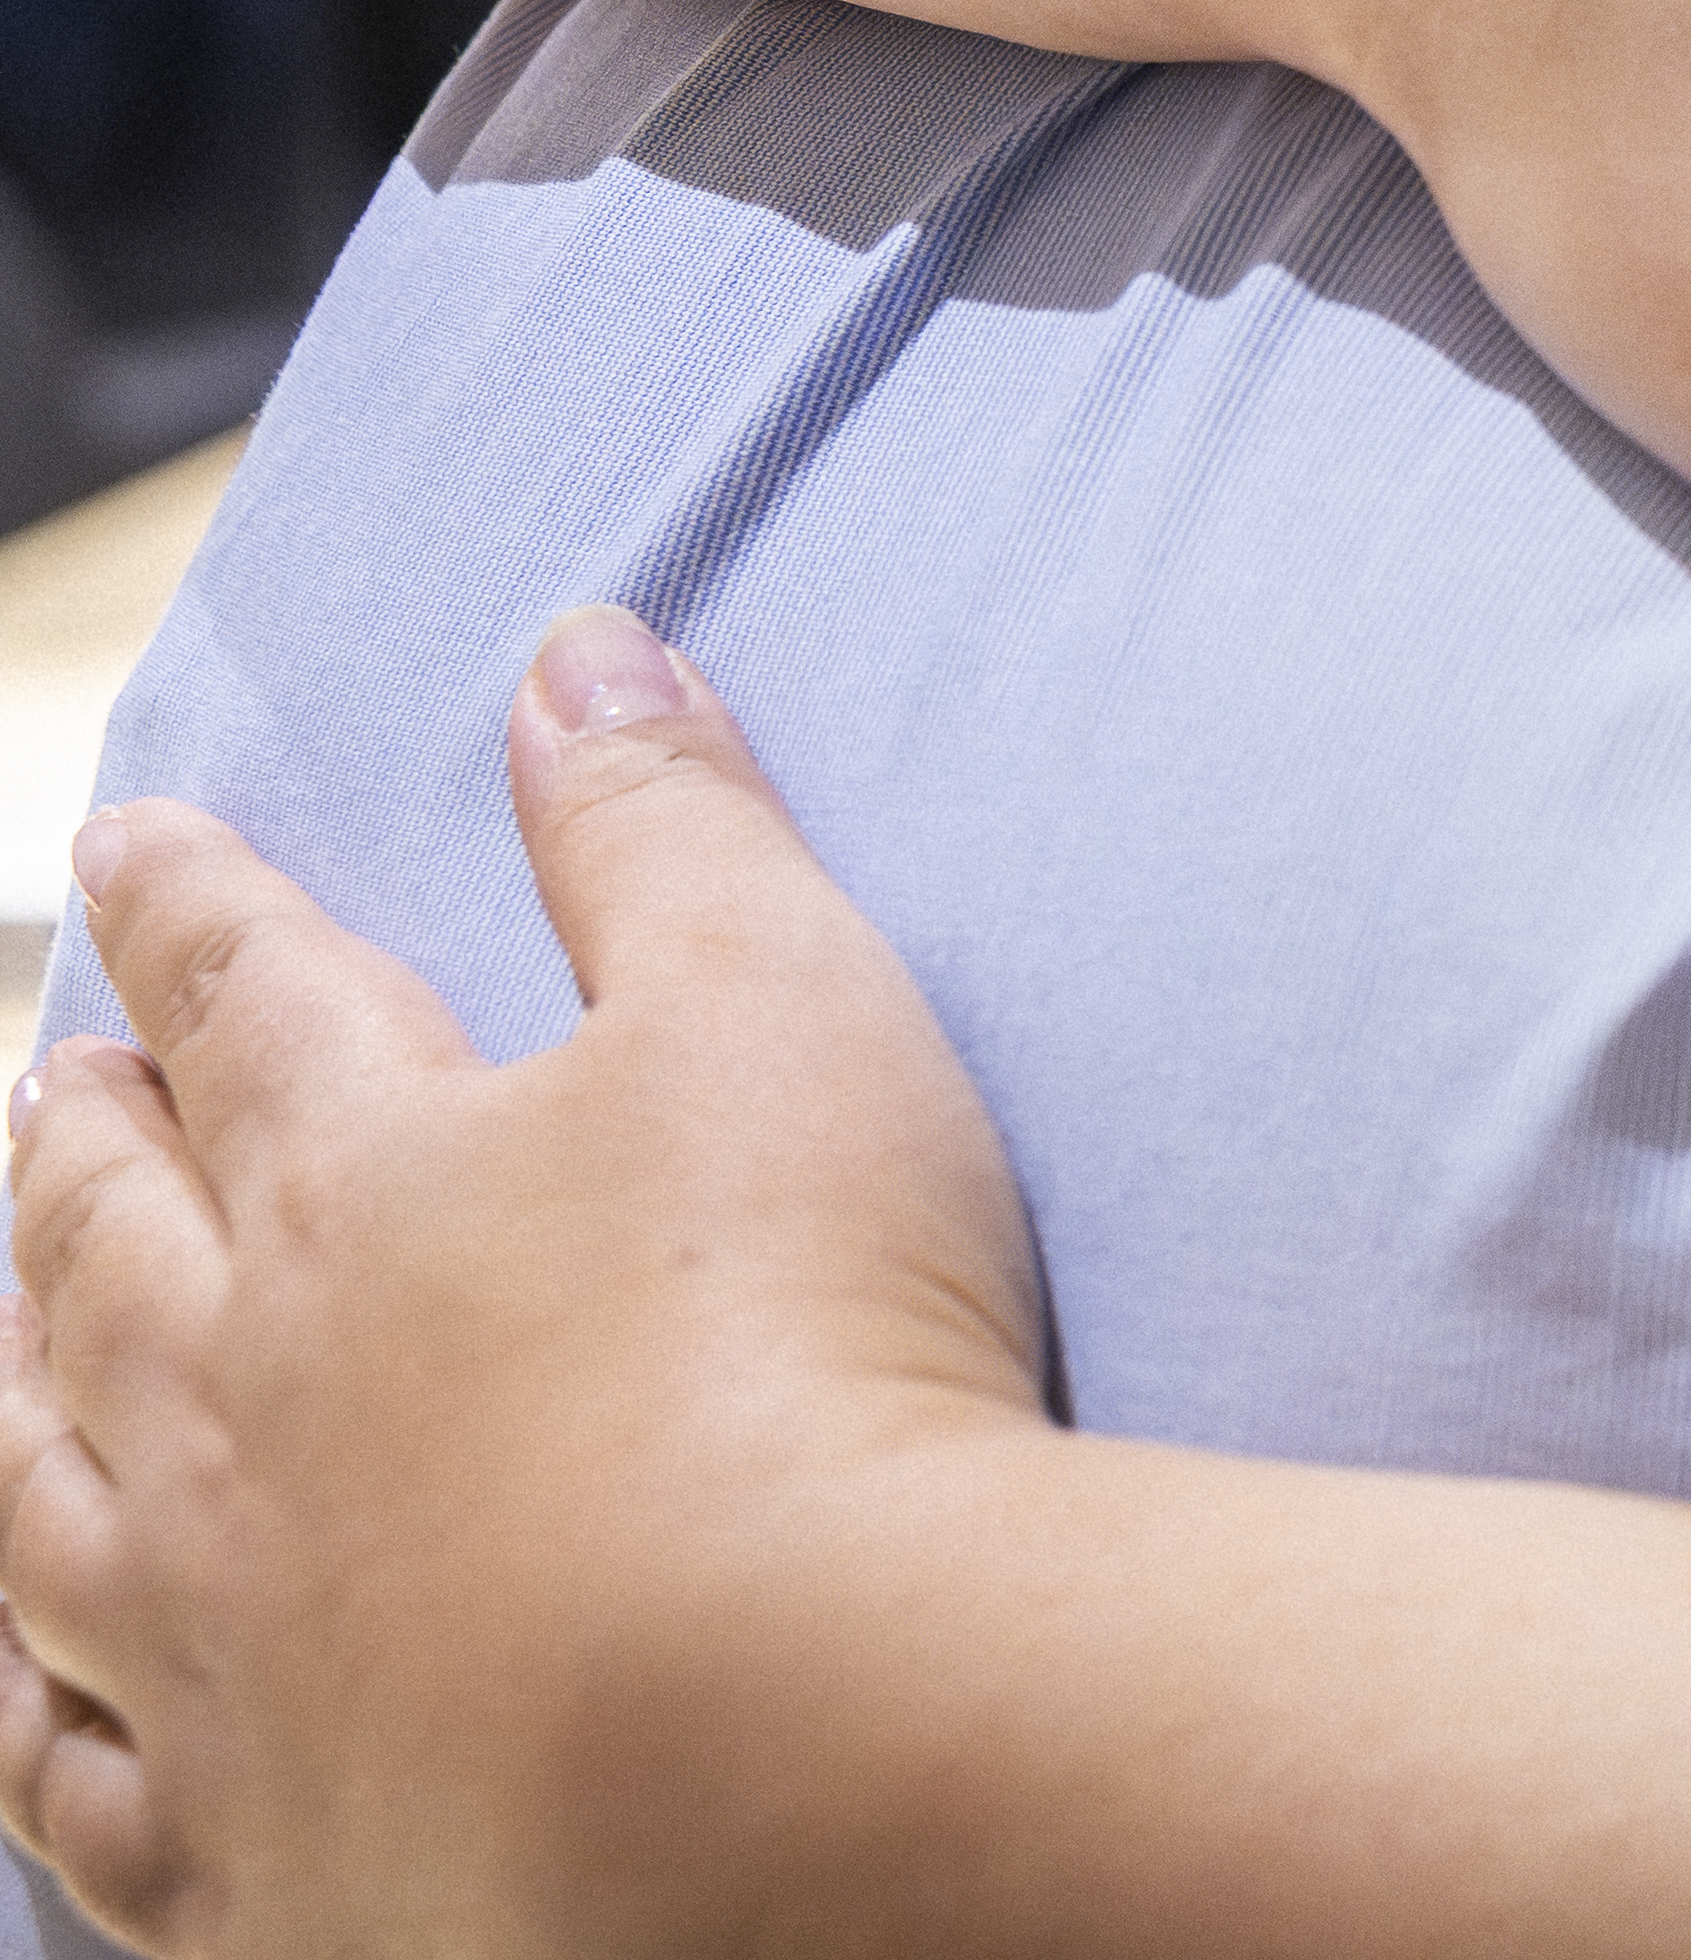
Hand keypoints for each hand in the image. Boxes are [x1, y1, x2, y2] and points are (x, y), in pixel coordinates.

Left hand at [2, 622, 1051, 1956]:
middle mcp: (230, 1400)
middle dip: (78, 1140)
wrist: (783, 1739)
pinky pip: (60, 1772)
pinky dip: (16, 1707)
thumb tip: (576, 653)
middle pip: (108, 1241)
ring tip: (2, 1341)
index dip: (192, 908)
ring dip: (12, 1393)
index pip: (247, 999)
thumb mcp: (783, 1007)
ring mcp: (208, 1638)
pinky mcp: (241, 1841)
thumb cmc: (806, 1343)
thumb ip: (668, 830)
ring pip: (37, 1494)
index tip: (132, 842)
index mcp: (362, 1180)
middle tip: (52, 1081)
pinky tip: (11, 1676)